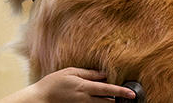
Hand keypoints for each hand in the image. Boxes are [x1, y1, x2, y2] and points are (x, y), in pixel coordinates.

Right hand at [22, 68, 136, 102]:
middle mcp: (85, 99)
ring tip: (116, 98)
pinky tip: (101, 99)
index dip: (121, 91)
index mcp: (84, 87)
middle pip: (108, 102)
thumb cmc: (53, 83)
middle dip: (119, 100)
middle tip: (127, 96)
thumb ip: (88, 73)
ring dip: (110, 102)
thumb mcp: (70, 72)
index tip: (132, 93)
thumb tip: (103, 74)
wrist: (40, 99)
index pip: (107, 89)